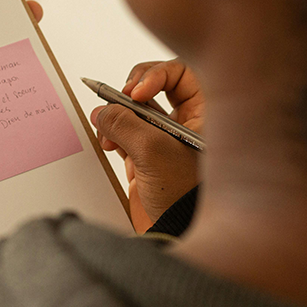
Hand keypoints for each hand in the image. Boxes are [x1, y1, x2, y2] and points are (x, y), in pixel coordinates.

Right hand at [90, 59, 203, 231]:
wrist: (175, 233)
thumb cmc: (182, 197)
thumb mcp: (153, 151)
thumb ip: (124, 124)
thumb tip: (102, 111)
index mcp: (204, 114)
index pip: (180, 72)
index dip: (155, 74)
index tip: (138, 92)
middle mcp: (187, 121)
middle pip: (155, 86)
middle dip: (131, 93)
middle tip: (121, 102)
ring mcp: (166, 138)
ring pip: (137, 109)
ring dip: (118, 115)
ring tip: (109, 130)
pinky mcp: (148, 155)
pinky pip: (126, 131)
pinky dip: (113, 133)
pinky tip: (108, 144)